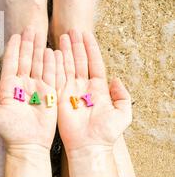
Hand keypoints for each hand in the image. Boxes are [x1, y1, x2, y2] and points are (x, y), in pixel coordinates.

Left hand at [0, 28, 57, 149]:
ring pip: (38, 63)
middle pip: (25, 59)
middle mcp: (23, 84)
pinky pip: (51, 74)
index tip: (16, 35)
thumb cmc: (8, 130)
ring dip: (39, 48)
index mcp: (9, 86)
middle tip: (30, 27)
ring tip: (41, 33)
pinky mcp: (49, 93)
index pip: (11, 63)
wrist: (27, 144)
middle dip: (27, 43)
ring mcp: (37, 87)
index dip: (13, 49)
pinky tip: (52, 51)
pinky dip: (52, 62)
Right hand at [56, 30, 131, 152]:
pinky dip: (56, 64)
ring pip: (68, 66)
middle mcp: (83, 86)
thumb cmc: (106, 133)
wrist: (89, 146)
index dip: (91, 48)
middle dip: (76, 45)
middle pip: (79, 61)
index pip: (94, 63)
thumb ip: (122, 96)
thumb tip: (116, 79)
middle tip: (72, 30)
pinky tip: (54, 52)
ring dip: (66, 51)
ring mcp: (70, 90)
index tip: (86, 34)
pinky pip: (57, 77)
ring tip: (63, 36)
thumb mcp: (123, 114)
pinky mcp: (58, 96)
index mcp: (98, 88)